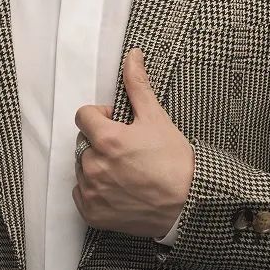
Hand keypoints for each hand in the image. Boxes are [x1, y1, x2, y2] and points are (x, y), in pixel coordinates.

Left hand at [73, 46, 194, 238]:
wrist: (188, 204)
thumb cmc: (175, 162)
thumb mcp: (156, 119)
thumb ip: (138, 86)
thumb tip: (131, 56)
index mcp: (106, 139)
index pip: (83, 116)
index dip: (101, 117)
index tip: (118, 125)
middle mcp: (93, 166)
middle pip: (83, 143)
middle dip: (100, 142)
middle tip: (128, 151)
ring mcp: (92, 192)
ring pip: (82, 168)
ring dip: (97, 166)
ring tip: (126, 172)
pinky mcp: (92, 213)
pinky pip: (82, 194)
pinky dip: (95, 191)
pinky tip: (119, 189)